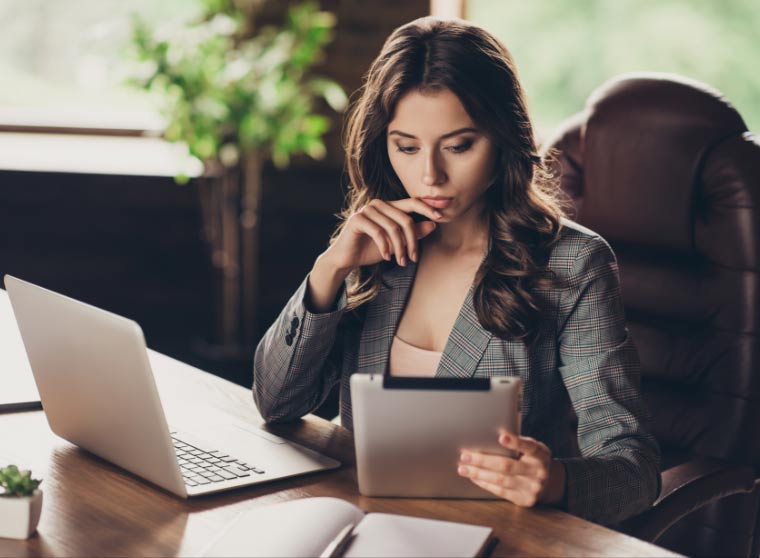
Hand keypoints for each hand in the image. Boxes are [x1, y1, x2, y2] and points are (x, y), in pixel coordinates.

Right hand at [323, 198, 441, 271]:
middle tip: (413, 259)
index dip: (428, 207)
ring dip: (399, 248)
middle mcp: (379, 204)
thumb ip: (413, 233)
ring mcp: (367, 209)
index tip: (442, 215)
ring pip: (393, 228)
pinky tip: (387, 257)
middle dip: (412, 241)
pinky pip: (379, 232)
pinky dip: (385, 247)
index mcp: (389, 206)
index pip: (412, 203)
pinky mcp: (358, 219)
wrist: (347, 257)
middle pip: (405, 219)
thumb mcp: (397, 243)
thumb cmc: (371, 249)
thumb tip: (433, 225)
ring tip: (400, 261)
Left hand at [457, 433, 566, 506]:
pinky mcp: (525, 500)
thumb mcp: (531, 448)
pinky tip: (474, 478)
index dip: (515, 442)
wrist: (547, 483)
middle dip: (483, 461)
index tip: (501, 437)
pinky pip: (501, 492)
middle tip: (465, 456)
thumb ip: (517, 442)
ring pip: (501, 480)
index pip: (529, 447)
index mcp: (541, 454)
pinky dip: (485, 484)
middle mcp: (539, 472)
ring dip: (479, 474)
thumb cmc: (532, 459)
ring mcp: (533, 488)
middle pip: (507, 466)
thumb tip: (489, 435)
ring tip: (464, 468)